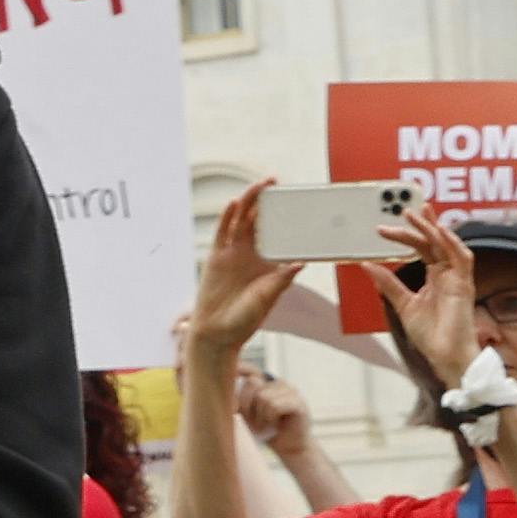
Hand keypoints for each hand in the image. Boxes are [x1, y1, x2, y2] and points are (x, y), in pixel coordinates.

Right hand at [185, 181, 293, 355]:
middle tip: (277, 184)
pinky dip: (228, 216)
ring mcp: (232, 253)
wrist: (218, 333)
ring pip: (241, 220)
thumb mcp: (269, 297)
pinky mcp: (216, 256)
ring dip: (249, 202)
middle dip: (266, 202)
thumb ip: (282, 279)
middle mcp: (249, 254)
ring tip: (260, 186)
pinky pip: (222, 231)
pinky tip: (236, 203)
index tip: (296, 203)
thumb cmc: (244, 319)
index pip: (276, 234)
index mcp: (266, 264)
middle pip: (257, 220)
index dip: (284, 217)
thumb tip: (300, 262)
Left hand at [235, 360, 312, 464]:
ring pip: (263, 397)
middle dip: (248, 405)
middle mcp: (279, 383)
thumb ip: (237, 400)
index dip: (239, 368)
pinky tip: (276, 424)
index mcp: (267, 382)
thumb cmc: (265, 430)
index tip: (229, 370)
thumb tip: (226, 390)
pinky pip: (274, 405)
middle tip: (256, 422)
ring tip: (267, 425)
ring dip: (261, 416)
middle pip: (253, 383)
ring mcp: (291, 391)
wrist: (289, 447)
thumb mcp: (245, 414)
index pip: (250, 369)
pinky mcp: (298, 402)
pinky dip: (270, 418)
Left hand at [382, 195, 480, 393]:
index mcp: (435, 278)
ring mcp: (457, 280)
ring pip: (448, 245)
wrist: (445, 357)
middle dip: (420, 225)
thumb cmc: (431, 336)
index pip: (422, 248)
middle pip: (434, 243)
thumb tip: (368, 264)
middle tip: (401, 210)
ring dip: (433, 228)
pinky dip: (452, 243)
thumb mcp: (403, 304)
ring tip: (416, 213)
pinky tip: (440, 231)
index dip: (407, 235)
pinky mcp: (464, 286)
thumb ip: (388, 283)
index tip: (384, 228)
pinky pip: (463, 259)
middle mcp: (447, 275)